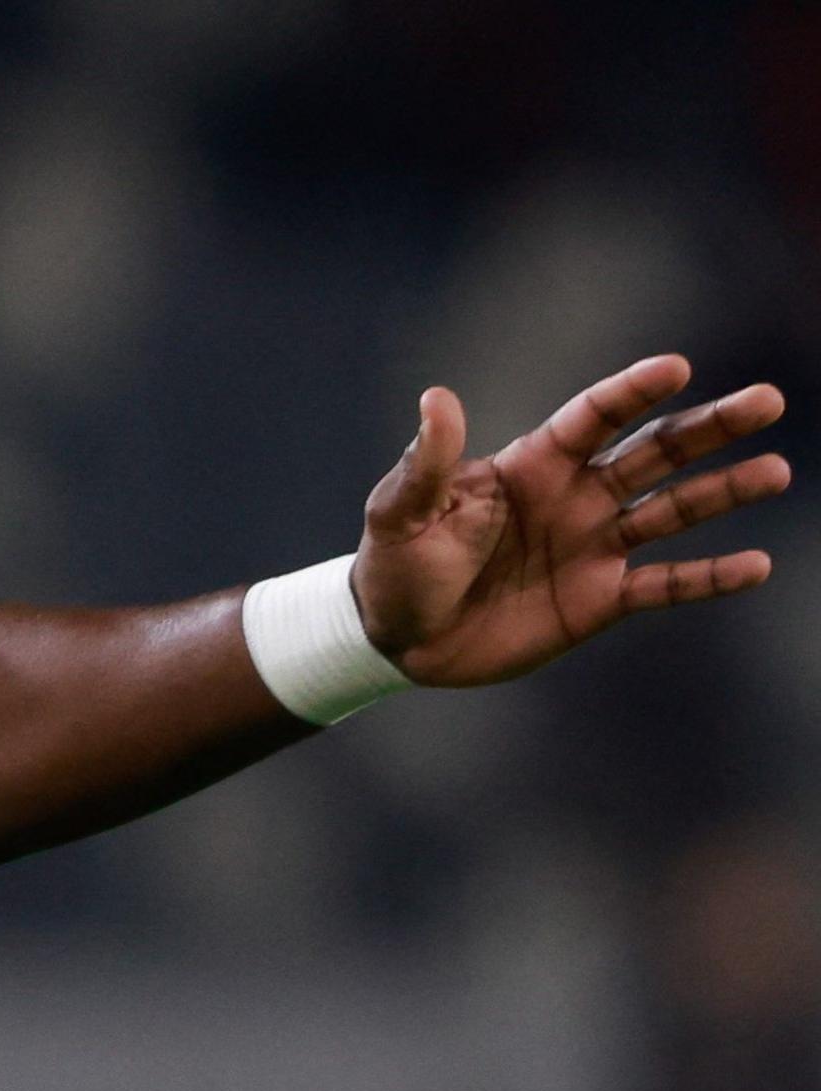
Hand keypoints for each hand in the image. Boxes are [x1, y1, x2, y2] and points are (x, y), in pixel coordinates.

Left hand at [353, 354, 787, 686]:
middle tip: (768, 400)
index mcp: (534, 465)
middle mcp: (577, 497)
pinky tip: (756, 565)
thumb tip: (436, 397)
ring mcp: (595, 546)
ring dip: (725, 491)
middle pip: (656, 452)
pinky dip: (710, 577)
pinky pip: (666, 584)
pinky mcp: (601, 599)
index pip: (594, 418)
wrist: (399, 640)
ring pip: (674, 511)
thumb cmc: (396, 566)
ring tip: (776, 472)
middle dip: (711, 426)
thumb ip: (427, 461)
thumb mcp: (401, 511)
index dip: (633, 392)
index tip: (677, 367)